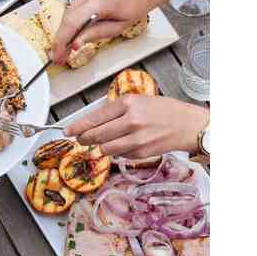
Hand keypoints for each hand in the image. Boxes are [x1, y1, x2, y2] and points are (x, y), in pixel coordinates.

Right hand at [51, 0, 154, 64]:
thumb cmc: (136, 3)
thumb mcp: (119, 26)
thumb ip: (95, 34)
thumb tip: (76, 44)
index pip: (73, 22)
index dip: (62, 41)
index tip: (58, 54)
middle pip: (67, 17)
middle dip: (62, 38)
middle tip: (61, 54)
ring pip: (66, 11)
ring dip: (65, 29)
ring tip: (67, 45)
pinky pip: (71, 5)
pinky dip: (71, 18)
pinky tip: (75, 28)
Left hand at [62, 95, 208, 158]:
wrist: (188, 125)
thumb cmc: (164, 111)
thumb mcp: (139, 101)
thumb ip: (116, 110)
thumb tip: (92, 122)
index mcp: (129, 104)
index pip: (95, 118)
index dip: (78, 126)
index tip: (68, 130)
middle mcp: (132, 121)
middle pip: (97, 135)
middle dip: (84, 138)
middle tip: (79, 138)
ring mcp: (137, 139)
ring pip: (105, 148)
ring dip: (100, 146)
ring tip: (102, 141)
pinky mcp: (142, 153)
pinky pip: (120, 155)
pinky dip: (117, 151)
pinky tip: (124, 144)